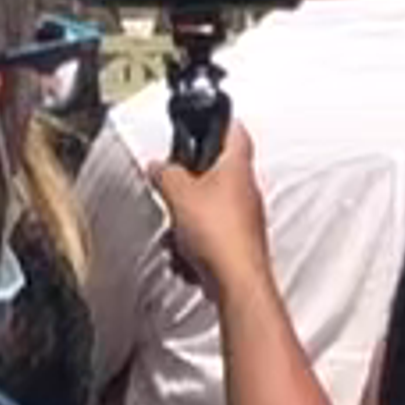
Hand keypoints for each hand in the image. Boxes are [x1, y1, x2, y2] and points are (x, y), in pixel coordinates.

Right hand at [151, 102, 275, 291]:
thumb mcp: (179, 194)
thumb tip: (158, 166)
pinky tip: (187, 259)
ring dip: (187, 224)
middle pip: (216, 175)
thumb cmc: (220, 237)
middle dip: (189, 187)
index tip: (206, 120)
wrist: (237, 283)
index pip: (235, 129)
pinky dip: (194, 249)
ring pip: (209, 211)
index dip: (220, 120)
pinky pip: (210, 239)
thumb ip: (165, 174)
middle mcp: (245, 191)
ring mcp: (244, 220)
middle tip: (175, 192)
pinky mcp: (238, 247)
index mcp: (237, 167)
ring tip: (178, 236)